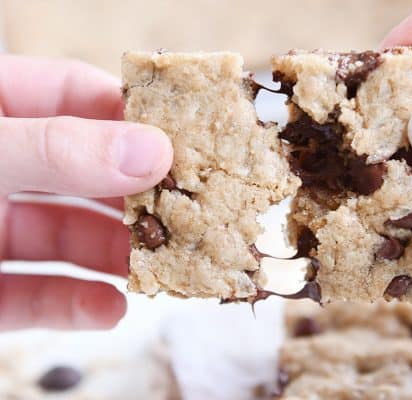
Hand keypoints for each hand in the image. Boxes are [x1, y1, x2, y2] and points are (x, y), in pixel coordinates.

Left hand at [0, 56, 172, 329]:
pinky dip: (73, 305)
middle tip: (194, 210)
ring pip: (68, 237)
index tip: (189, 140)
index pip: (73, 95)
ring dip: (117, 255)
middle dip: (138, 196)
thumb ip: (59, 151)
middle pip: (85, 173)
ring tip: (165, 267)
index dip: (131, 114)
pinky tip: (109, 309)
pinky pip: (35, 295)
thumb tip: (154, 151)